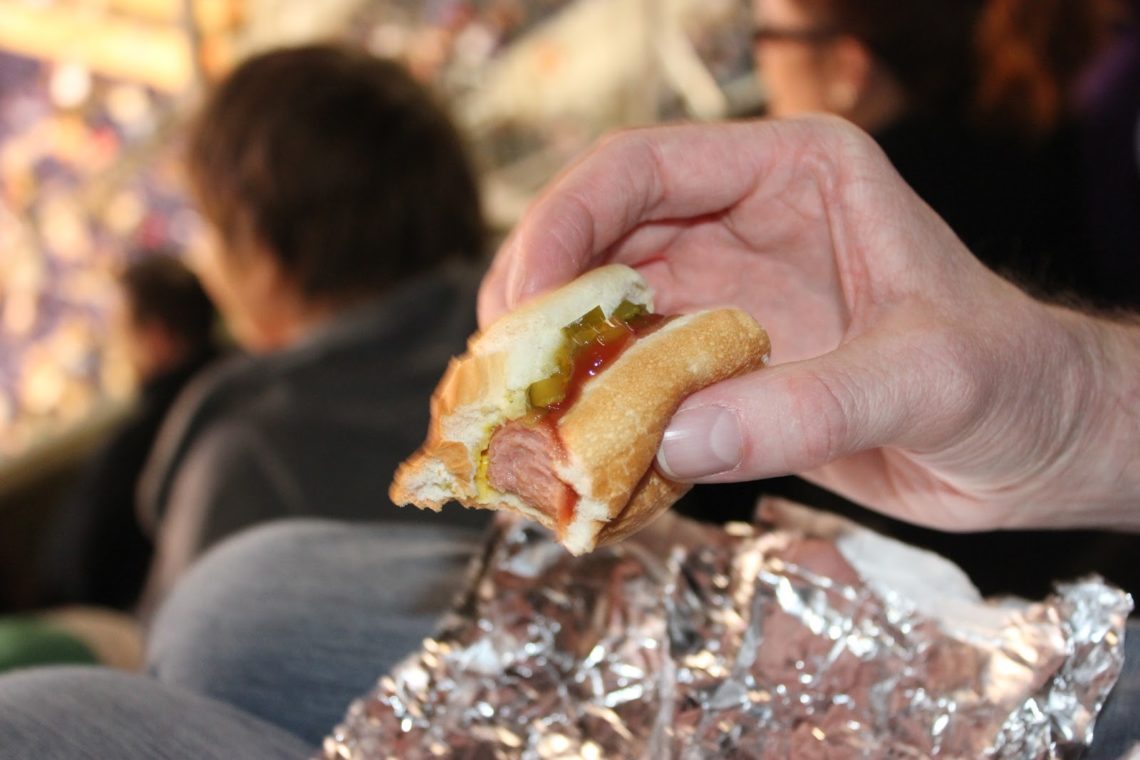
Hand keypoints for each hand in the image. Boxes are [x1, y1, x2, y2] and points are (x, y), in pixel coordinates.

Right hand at [479, 116, 1137, 531]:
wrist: (1037, 447)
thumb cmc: (1012, 382)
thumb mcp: (926, 381)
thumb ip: (808, 408)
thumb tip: (671, 439)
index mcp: (792, 173)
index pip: (644, 168)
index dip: (565, 222)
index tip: (522, 298)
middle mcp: (743, 225)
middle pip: (600, 239)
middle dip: (539, 299)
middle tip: (499, 372)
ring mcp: (726, 297)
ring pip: (606, 314)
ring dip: (558, 366)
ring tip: (519, 421)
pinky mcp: (722, 367)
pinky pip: (634, 380)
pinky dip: (597, 416)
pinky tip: (574, 453)